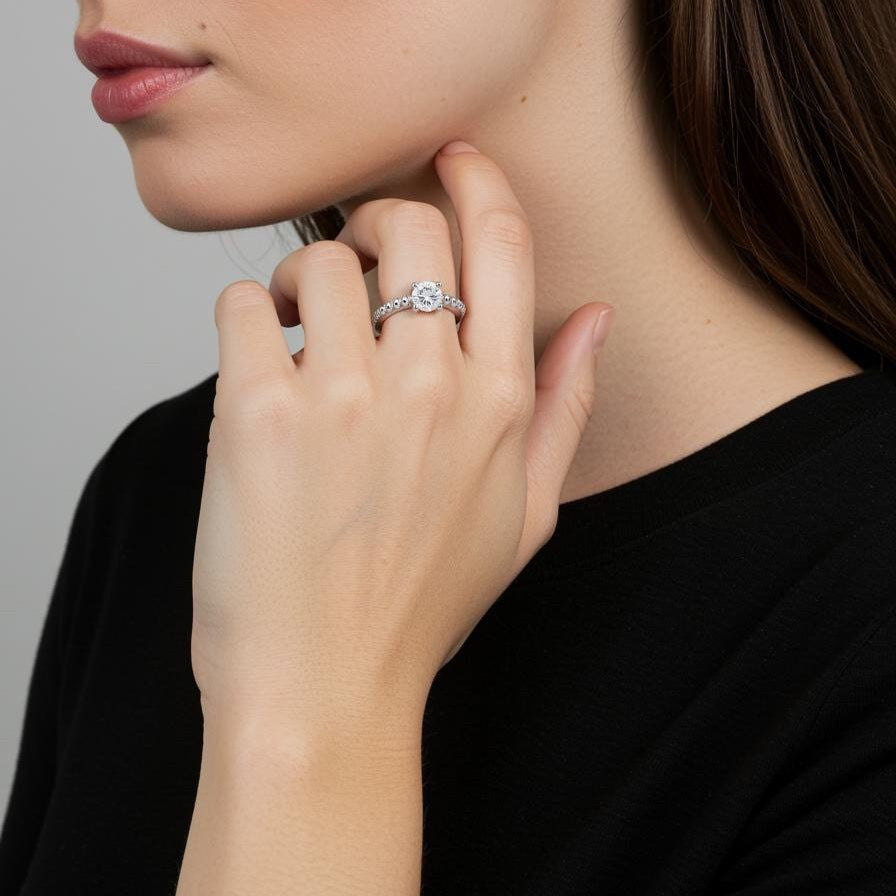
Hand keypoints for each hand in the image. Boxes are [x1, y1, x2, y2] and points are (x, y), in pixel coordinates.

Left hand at [191, 141, 613, 733]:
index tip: (452, 161)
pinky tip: (258, 367)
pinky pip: (242, 303)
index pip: (501, 243)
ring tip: (299, 329)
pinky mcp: (257, 413)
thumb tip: (595, 321)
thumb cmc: (420, 607)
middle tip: (358, 263)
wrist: (326, 688)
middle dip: (379, 222)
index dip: (476, 182)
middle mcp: (430, 387)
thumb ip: (566, 408)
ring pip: (321, 258)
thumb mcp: (527, 517)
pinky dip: (246, 318)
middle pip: (408, 224)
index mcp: (498, 404)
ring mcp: (343, 397)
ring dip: (305, 279)